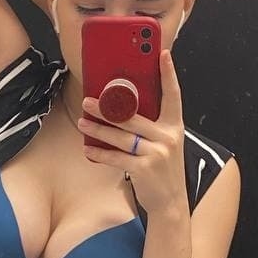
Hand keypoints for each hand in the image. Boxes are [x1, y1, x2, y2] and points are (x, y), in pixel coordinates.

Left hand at [77, 49, 189, 216]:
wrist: (171, 203)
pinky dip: (100, 153)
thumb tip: (122, 109)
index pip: (173, 95)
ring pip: (121, 136)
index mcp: (175, 127)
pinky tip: (88, 149)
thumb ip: (151, 127)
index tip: (162, 54)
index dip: (168, 74)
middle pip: (134, 116)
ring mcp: (157, 153)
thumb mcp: (165, 144)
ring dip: (98, 129)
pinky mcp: (144, 169)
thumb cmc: (163, 169)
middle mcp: (168, 137)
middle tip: (88, 100)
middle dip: (109, 107)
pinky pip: (116, 157)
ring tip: (83, 122)